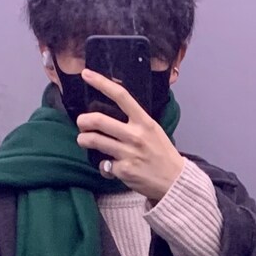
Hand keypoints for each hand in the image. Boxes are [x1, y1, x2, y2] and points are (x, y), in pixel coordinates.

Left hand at [76, 69, 184, 201]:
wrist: (174, 181)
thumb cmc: (163, 154)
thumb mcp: (154, 130)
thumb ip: (136, 121)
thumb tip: (114, 112)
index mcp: (144, 121)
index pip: (121, 96)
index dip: (101, 83)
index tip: (87, 74)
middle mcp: (135, 135)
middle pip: (99, 120)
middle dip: (83, 120)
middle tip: (81, 122)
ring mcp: (128, 153)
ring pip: (95, 141)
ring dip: (83, 140)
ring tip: (83, 140)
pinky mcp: (124, 171)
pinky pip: (104, 165)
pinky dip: (103, 166)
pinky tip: (109, 168)